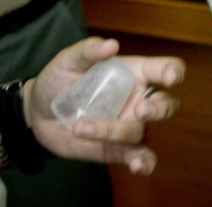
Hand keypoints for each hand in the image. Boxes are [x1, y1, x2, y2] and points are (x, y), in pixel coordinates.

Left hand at [24, 37, 184, 175]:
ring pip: (141, 132)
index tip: (170, 78)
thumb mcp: (68, 60)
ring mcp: (129, 125)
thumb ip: (88, 50)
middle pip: (168, 105)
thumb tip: (111, 45)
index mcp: (134, 73)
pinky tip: (137, 166)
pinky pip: (139, 157)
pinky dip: (144, 163)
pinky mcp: (117, 149)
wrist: (37, 113)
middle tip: (140, 110)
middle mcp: (138, 99)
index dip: (174, 72)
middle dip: (160, 109)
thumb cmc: (59, 80)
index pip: (167, 68)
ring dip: (115, 132)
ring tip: (80, 127)